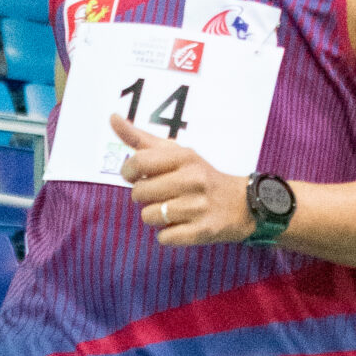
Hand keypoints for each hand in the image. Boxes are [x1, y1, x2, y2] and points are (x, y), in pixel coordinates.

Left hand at [111, 114, 254, 246]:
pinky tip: (181, 225)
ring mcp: (198, 207)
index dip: (129, 172)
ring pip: (149, 216)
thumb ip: (141, 139)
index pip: (139, 162)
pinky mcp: (203, 231)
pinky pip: (165, 238)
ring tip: (171, 210)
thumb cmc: (200, 176)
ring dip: (155, 217)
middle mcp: (192, 179)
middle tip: (160, 194)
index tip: (135, 175)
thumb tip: (112, 118)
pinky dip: (168, 234)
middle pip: (140, 192)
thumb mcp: (176, 153)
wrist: (243, 203)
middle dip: (143, 196)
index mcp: (184, 157)